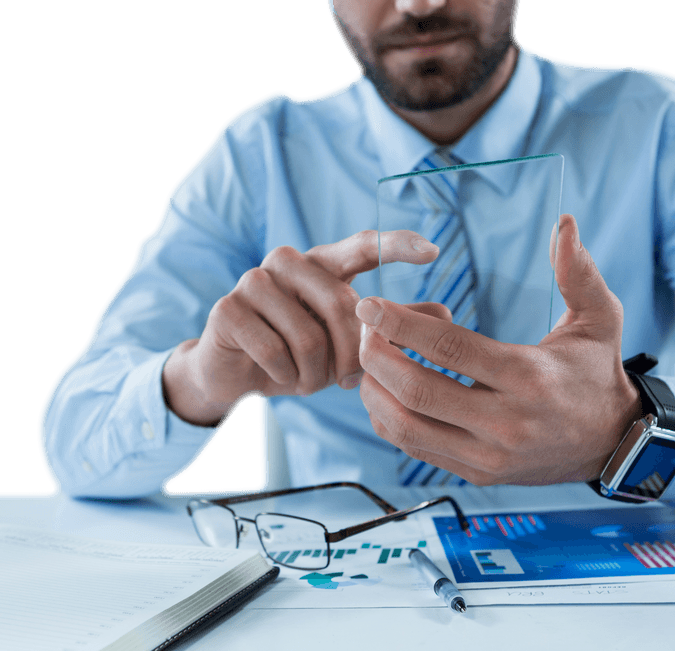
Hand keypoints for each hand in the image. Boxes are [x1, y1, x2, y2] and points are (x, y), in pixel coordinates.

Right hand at [164, 230, 448, 425]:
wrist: (236, 373)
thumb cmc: (298, 351)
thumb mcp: (347, 341)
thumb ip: (391, 325)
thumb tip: (446, 313)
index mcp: (322, 263)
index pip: (363, 245)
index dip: (396, 246)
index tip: (433, 252)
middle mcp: (288, 261)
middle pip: (344, 308)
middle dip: (351, 356)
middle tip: (346, 381)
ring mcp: (254, 281)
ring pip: (309, 336)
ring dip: (314, 373)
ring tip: (306, 379)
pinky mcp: (228, 309)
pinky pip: (274, 351)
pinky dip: (285, 375)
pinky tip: (280, 376)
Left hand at [356, 214, 642, 485]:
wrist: (613, 442)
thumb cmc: (596, 373)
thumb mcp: (600, 320)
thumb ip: (577, 273)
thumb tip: (564, 223)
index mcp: (529, 378)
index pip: (451, 350)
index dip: (403, 326)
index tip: (369, 305)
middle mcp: (506, 422)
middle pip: (418, 392)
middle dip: (376, 357)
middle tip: (361, 328)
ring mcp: (489, 454)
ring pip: (406, 427)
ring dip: (374, 391)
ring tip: (367, 358)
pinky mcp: (477, 473)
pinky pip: (415, 447)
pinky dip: (388, 418)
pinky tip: (384, 390)